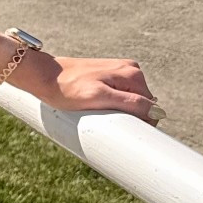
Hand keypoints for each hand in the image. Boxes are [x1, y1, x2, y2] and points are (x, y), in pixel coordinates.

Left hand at [21, 50, 161, 125]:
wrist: (45, 76)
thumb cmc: (67, 89)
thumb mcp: (99, 98)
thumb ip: (130, 103)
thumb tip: (157, 112)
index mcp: (134, 75)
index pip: (152, 109)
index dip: (141, 124)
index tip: (123, 132)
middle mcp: (132, 70)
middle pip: (142, 105)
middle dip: (130, 117)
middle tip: (105, 122)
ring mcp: (121, 71)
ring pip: (131, 102)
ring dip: (120, 111)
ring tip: (99, 112)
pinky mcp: (111, 75)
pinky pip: (121, 96)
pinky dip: (113, 105)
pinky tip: (98, 107)